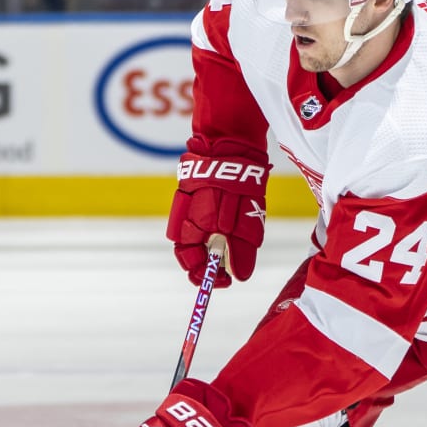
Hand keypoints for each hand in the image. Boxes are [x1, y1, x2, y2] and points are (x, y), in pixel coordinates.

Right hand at [167, 138, 269, 287]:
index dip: (206, 277)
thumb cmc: (234, 184)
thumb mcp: (242, 223)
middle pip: (194, 254)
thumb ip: (239, 251)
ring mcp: (189, 208)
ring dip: (218, 244)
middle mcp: (184, 221)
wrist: (228, 145)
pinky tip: (233, 220)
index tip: (226, 281)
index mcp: (189, 230)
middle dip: (213, 263)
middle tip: (233, 267)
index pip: (190, 264)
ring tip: (238, 237)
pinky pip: (205, 220)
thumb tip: (238, 275)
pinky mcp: (196, 197)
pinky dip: (218, 227)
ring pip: (202, 237)